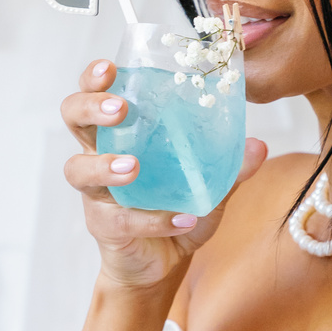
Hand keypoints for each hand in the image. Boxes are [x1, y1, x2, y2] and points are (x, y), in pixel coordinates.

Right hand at [61, 59, 266, 290]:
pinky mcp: (103, 226)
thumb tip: (258, 145)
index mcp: (123, 133)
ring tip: (133, 167)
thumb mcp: (209, 186)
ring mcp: (97, 192)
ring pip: (78, 168)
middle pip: (73, 118)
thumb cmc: (178, 210)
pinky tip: (181, 219)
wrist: (164, 264)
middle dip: (90, 107)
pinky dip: (152, 219)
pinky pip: (119, 218)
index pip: (97, 93)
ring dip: (105, 164)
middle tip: (119, 108)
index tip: (110, 66)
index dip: (95, 78)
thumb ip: (230, 167)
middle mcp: (100, 155)